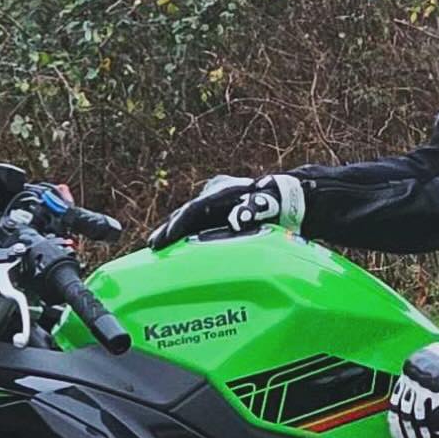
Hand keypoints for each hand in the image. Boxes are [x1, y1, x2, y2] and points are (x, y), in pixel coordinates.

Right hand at [148, 173, 303, 248]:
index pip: (195, 209)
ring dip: (174, 231)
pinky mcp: (215, 206)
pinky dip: (184, 230)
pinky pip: (196, 219)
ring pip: (189, 216)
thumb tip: (237, 220)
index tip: (165, 238)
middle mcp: (214, 191)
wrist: (285, 198)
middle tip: (153, 246)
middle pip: (187, 212)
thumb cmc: (275, 205)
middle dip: (169, 229)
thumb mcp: (262, 207)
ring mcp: (213, 197)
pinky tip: (173, 244)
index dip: (178, 224)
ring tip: (157, 247)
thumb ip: (249, 212)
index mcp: (222, 190)